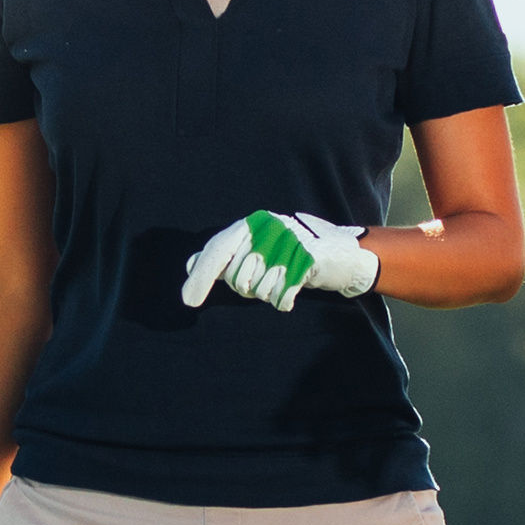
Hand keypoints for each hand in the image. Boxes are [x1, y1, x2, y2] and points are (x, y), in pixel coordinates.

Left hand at [179, 208, 380, 309]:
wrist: (337, 255)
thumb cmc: (288, 253)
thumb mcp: (254, 248)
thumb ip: (223, 256)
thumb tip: (189, 265)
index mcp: (252, 223)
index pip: (218, 250)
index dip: (201, 276)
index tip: (188, 301)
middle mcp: (268, 229)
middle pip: (237, 277)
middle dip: (246, 287)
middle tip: (265, 277)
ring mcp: (289, 244)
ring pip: (258, 289)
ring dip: (268, 293)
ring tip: (282, 279)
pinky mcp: (307, 261)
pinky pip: (280, 296)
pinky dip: (283, 301)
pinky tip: (291, 290)